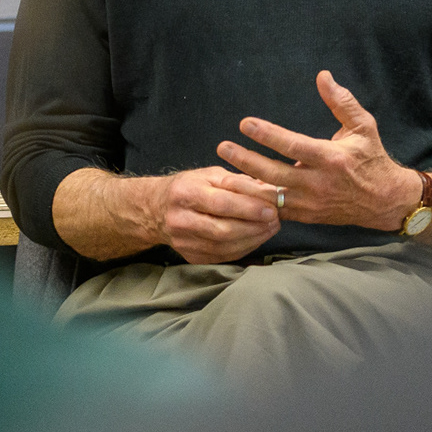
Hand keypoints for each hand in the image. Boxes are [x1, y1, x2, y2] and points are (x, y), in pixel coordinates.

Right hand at [143, 166, 281, 264]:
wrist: (156, 210)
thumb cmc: (190, 186)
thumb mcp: (210, 174)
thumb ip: (239, 182)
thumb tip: (271, 190)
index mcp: (185, 192)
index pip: (221, 203)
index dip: (249, 208)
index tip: (272, 208)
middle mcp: (181, 219)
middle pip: (224, 229)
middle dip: (255, 226)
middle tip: (276, 219)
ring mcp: (184, 242)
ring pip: (225, 246)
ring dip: (254, 239)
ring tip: (271, 228)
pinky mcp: (191, 256)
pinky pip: (223, 256)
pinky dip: (245, 248)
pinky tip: (257, 238)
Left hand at [216, 70, 418, 230]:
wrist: (384, 201)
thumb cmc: (372, 158)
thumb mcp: (363, 126)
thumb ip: (342, 101)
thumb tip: (322, 76)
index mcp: (332, 158)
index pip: (293, 145)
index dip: (267, 134)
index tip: (245, 123)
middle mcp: (319, 183)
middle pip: (274, 172)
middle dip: (246, 160)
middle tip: (223, 147)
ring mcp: (312, 203)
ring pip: (271, 196)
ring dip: (245, 185)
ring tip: (221, 174)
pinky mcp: (307, 215)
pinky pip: (276, 211)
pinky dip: (257, 203)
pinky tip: (238, 193)